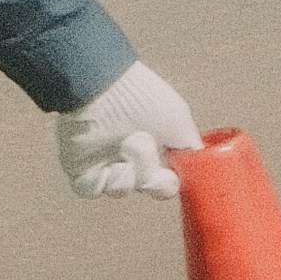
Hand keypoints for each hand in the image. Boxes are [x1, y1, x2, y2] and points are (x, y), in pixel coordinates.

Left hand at [54, 60, 208, 199]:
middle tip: (150, 157)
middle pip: (148, 189)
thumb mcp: (179, 121)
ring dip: (131, 170)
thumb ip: (190, 148)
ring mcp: (104, 162)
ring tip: (128, 143)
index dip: (169, 182)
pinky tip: (112, 162)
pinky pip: (94, 190)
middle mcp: (129, 156)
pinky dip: (106, 179)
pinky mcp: (81, 166)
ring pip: (122, 190)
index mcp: (153, 147)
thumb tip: (199, 166)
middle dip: (154, 180)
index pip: (166, 181)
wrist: (106, 89)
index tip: (173, 172)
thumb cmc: (144, 100)